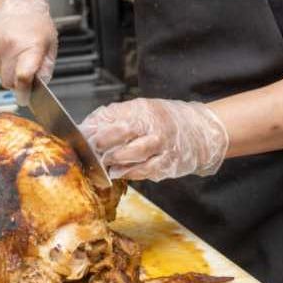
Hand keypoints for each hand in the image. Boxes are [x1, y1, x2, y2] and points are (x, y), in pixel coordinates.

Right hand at [0, 0, 57, 99]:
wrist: (15, 2)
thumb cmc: (36, 23)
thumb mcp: (50, 44)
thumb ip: (46, 67)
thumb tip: (40, 87)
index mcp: (30, 46)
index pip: (23, 76)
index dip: (24, 92)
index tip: (25, 99)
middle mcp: (10, 45)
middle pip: (8, 81)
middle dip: (16, 82)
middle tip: (24, 72)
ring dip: (7, 71)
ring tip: (15, 55)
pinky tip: (6, 50)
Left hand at [80, 98, 228, 181]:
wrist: (201, 131)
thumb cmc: (165, 121)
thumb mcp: (141, 110)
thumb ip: (116, 117)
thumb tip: (87, 127)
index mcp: (144, 109)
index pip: (114, 115)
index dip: (95, 127)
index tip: (81, 135)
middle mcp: (154, 125)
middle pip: (124, 131)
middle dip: (104, 142)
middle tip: (91, 150)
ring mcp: (163, 145)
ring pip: (136, 153)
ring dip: (117, 160)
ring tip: (105, 163)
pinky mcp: (170, 163)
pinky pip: (148, 170)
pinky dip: (131, 173)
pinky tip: (121, 173)